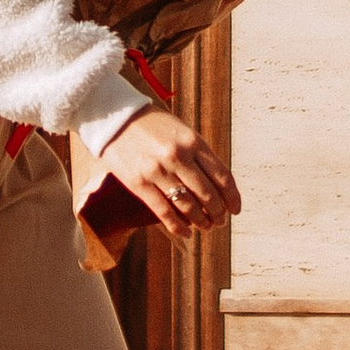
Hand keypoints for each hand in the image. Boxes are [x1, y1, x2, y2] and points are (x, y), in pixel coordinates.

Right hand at [93, 101, 239, 234]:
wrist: (114, 116)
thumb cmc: (151, 124)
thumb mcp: (180, 130)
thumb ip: (197, 153)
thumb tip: (216, 184)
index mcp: (192, 141)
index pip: (222, 176)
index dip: (232, 197)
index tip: (235, 209)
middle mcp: (178, 156)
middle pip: (208, 194)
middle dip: (218, 212)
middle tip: (220, 220)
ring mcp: (158, 171)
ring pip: (188, 206)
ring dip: (201, 221)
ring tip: (205, 226)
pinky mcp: (139, 183)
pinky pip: (164, 212)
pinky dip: (178, 226)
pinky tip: (187, 232)